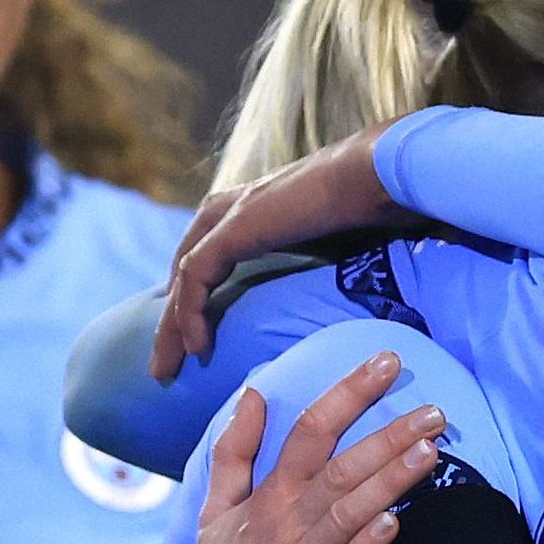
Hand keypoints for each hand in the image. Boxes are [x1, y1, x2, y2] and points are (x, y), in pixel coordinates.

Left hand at [157, 128, 399, 377]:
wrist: (378, 174)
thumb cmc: (374, 203)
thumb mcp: (338, 240)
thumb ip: (321, 259)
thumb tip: (345, 292)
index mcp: (254, 206)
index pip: (206, 253)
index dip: (194, 295)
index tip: (193, 336)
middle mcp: (234, 206)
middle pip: (185, 266)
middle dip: (172, 317)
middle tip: (165, 363)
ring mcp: (232, 214)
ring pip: (184, 277)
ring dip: (172, 325)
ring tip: (168, 369)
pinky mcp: (236, 227)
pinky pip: (197, 277)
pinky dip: (191, 314)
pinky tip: (197, 346)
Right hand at [177, 356, 441, 543]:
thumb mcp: (213, 509)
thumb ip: (234, 451)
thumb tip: (252, 393)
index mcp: (267, 495)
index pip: (309, 429)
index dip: (348, 393)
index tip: (386, 362)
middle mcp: (284, 521)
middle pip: (339, 466)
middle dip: (388, 435)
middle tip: (435, 410)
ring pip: (347, 512)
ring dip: (388, 481)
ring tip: (430, 452)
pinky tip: (395, 524)